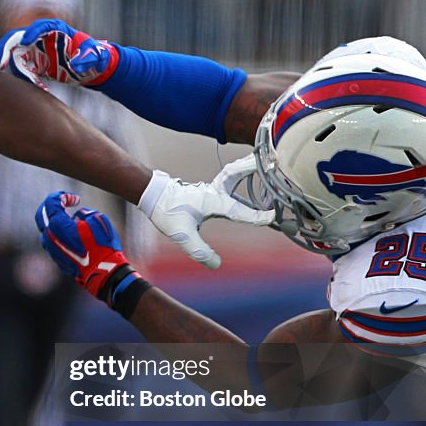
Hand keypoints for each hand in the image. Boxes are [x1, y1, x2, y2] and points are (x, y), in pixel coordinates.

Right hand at [0, 18, 119, 86]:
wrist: (92, 68)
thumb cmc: (95, 56)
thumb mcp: (95, 56)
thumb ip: (87, 58)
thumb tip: (76, 65)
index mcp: (57, 30)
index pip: (41, 26)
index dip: (31, 32)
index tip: (24, 41)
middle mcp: (44, 38)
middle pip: (19, 37)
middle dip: (8, 46)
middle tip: (1, 61)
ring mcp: (38, 50)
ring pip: (17, 53)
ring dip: (12, 65)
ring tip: (13, 78)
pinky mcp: (36, 63)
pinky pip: (23, 68)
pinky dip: (22, 76)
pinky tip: (28, 85)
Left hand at [35, 191, 129, 298]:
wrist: (102, 271)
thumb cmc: (101, 244)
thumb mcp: (97, 219)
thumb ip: (82, 213)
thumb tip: (76, 217)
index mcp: (57, 224)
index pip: (52, 202)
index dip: (64, 196)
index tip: (76, 199)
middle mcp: (49, 236)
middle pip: (42, 214)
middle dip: (53, 205)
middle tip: (64, 202)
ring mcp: (51, 248)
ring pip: (46, 229)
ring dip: (55, 221)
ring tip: (71, 220)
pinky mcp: (56, 258)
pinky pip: (52, 241)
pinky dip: (58, 234)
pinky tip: (71, 234)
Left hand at [138, 169, 274, 269]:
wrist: (152, 195)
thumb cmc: (166, 212)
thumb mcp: (181, 235)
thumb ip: (199, 250)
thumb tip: (216, 265)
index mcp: (211, 201)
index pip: (238, 210)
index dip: (255, 216)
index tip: (273, 218)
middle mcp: (214, 192)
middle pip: (235, 175)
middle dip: (252, 168)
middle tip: (270, 161)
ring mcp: (211, 189)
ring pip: (234, 174)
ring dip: (248, 169)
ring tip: (266, 164)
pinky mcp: (208, 189)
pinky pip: (230, 180)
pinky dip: (242, 177)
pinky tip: (249, 183)